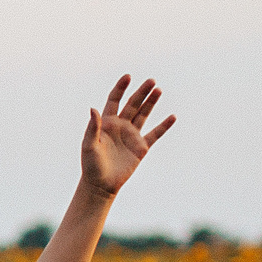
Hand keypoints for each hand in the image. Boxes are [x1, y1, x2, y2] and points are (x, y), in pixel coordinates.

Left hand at [80, 75, 174, 197]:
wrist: (101, 184)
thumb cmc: (91, 165)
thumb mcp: (89, 145)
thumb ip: (92, 127)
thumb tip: (93, 109)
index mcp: (107, 123)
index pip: (114, 100)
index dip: (121, 88)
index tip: (128, 77)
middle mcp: (120, 126)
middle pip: (133, 104)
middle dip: (141, 92)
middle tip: (151, 80)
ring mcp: (132, 136)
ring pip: (144, 115)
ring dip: (151, 103)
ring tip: (159, 90)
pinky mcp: (141, 147)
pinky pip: (155, 134)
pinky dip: (164, 126)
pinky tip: (172, 117)